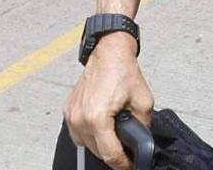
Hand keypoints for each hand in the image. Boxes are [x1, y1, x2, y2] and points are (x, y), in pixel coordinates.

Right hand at [65, 35, 153, 169]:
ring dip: (102, 144)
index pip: (110, 155)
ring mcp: (72, 115)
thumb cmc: (122, 70)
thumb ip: (143, 126)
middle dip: (114, 152)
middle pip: (98, 152)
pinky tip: (102, 126)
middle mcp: (80, 119)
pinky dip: (91, 134)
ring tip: (116, 134)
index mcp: (97, 118)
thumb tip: (141, 142)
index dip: (124, 164)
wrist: (108, 52)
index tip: (131, 165)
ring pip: (87, 145)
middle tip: (128, 147)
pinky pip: (79, 133)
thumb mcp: (144, 101)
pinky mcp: (68, 111)